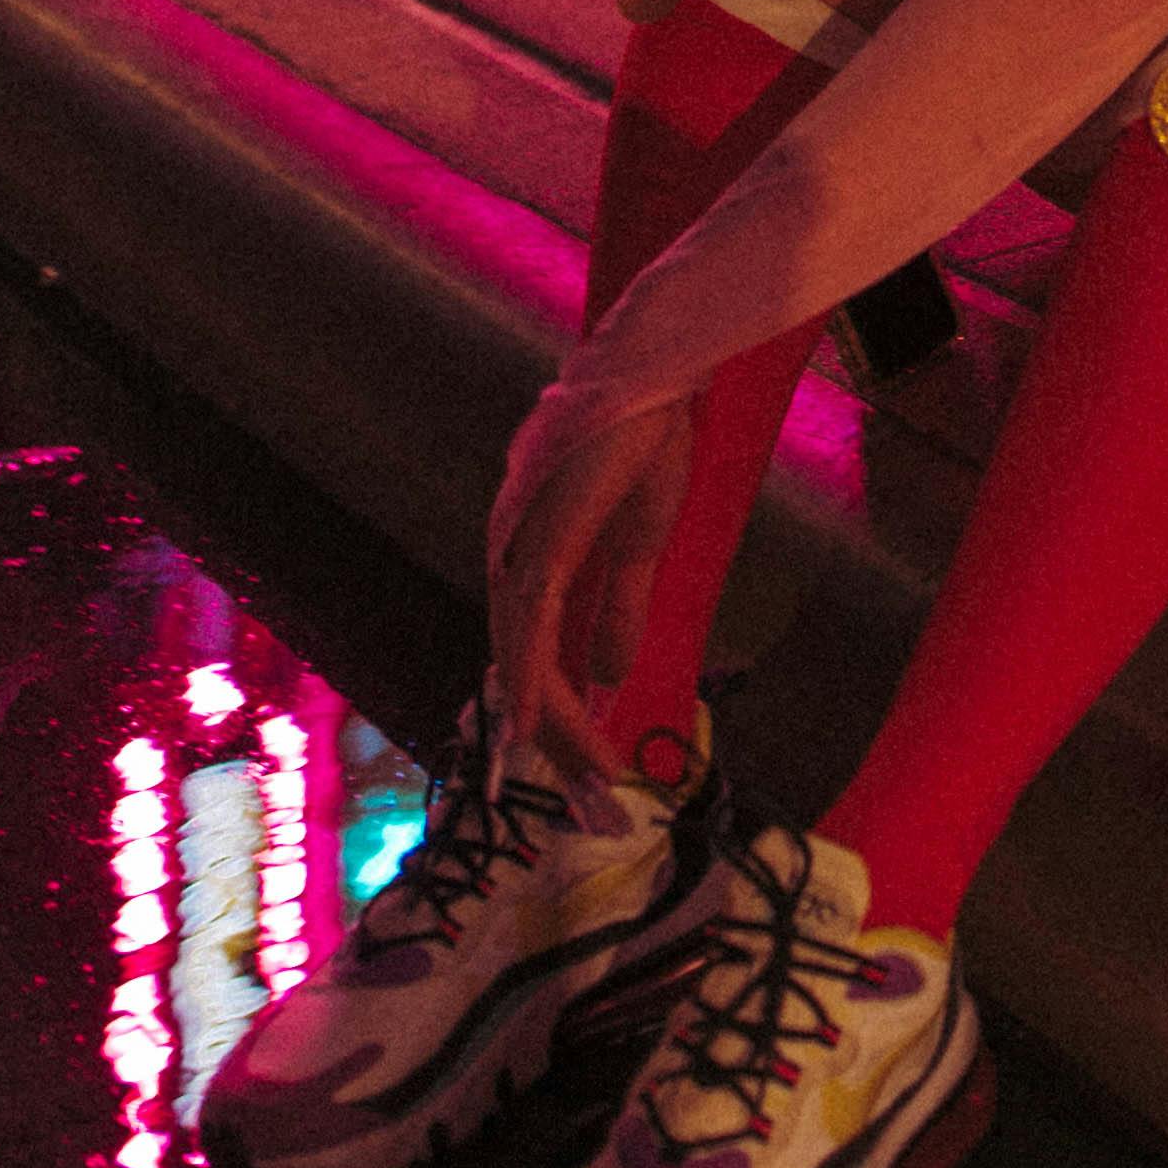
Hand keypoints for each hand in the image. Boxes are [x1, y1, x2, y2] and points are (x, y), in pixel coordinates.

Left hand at [485, 371, 699, 785]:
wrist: (657, 380)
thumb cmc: (646, 445)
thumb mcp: (641, 544)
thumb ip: (619, 608)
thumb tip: (608, 673)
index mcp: (533, 557)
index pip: (536, 652)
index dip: (560, 711)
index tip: (594, 762)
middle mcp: (510, 555)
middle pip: (521, 663)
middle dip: (555, 732)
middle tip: (592, 786)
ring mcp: (518, 544)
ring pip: (522, 653)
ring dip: (549, 717)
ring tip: (584, 769)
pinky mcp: (539, 536)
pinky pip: (528, 620)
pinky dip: (527, 673)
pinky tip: (533, 717)